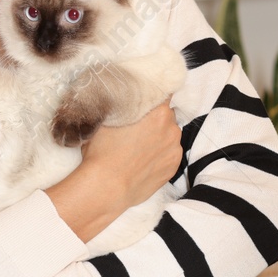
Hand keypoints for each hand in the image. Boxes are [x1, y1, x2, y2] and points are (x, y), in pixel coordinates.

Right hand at [80, 97, 182, 216]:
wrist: (107, 186)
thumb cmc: (103, 151)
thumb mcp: (107, 117)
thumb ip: (123, 104)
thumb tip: (125, 97)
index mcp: (157, 110)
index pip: (165, 90)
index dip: (155, 92)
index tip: (147, 96)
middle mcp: (171, 127)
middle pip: (167, 114)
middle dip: (155, 117)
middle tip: (137, 126)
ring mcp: (174, 148)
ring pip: (169, 134)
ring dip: (159, 136)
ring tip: (138, 147)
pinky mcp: (174, 166)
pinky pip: (169, 153)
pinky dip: (160, 153)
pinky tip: (143, 160)